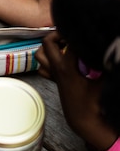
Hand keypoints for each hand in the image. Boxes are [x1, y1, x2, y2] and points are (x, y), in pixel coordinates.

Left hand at [37, 32, 116, 150]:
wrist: (82, 118)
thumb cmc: (94, 102)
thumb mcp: (103, 81)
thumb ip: (106, 64)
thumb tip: (111, 50)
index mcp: (67, 68)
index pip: (69, 43)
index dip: (77, 34)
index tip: (86, 32)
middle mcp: (56, 68)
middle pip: (47, 42)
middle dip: (58, 33)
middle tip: (71, 33)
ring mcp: (53, 74)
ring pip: (39, 54)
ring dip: (49, 46)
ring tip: (63, 42)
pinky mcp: (54, 80)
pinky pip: (43, 66)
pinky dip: (47, 59)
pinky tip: (60, 57)